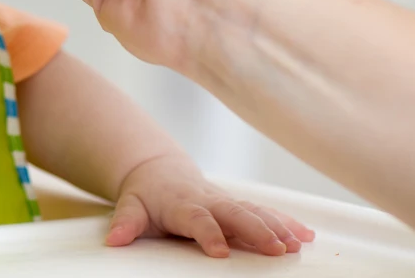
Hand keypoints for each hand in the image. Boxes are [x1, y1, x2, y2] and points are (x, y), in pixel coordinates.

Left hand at [108, 155, 313, 256]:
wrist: (158, 171)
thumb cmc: (145, 195)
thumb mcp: (130, 206)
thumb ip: (125, 223)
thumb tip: (115, 240)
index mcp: (182, 204)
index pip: (197, 219)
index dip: (208, 233)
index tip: (220, 252)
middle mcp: (209, 200)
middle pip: (235, 214)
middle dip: (257, 230)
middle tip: (277, 249)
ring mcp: (227, 201)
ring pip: (256, 211)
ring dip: (279, 226)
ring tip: (298, 244)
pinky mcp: (239, 205)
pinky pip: (266, 212)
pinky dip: (287, 221)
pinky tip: (308, 235)